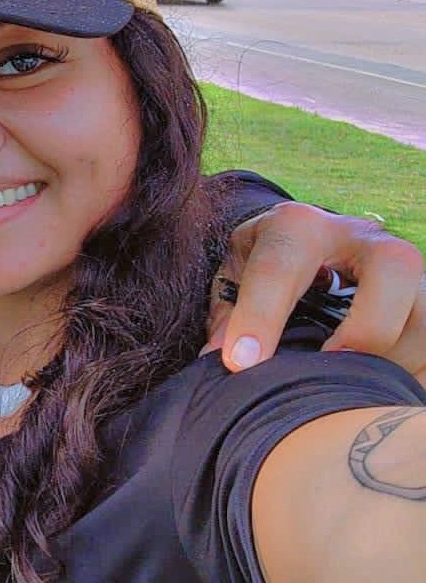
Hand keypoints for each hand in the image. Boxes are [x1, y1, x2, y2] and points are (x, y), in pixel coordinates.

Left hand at [212, 202, 425, 381]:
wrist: (308, 244)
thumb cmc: (265, 264)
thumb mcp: (235, 277)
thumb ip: (225, 317)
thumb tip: (215, 363)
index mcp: (299, 227)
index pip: (280, 266)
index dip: (259, 318)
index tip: (241, 364)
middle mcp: (362, 238)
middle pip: (393, 268)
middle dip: (367, 326)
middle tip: (330, 368)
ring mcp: (406, 268)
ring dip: (396, 360)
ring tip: (354, 390)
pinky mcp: (424, 299)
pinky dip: (412, 373)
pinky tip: (380, 393)